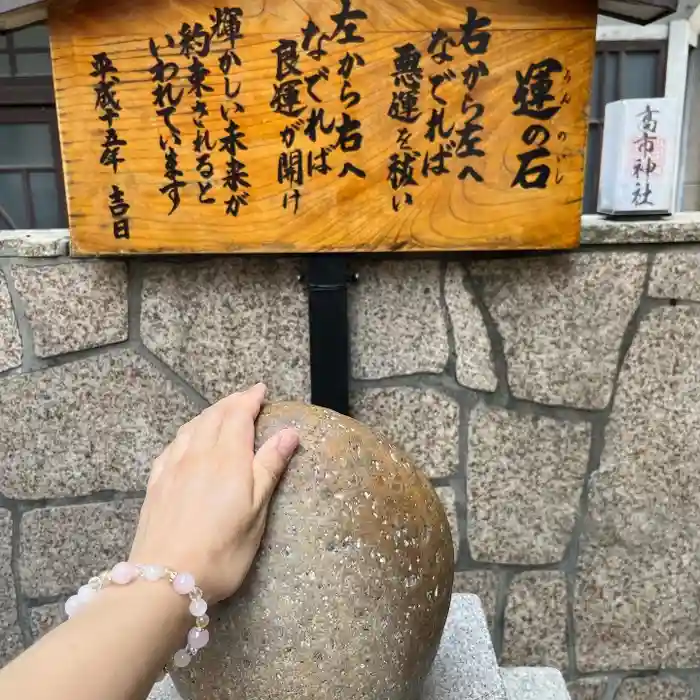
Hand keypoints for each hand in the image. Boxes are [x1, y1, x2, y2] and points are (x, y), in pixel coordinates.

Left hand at [129, 383, 298, 603]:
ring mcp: (173, 467)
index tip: (261, 389)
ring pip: (191, 427)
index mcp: (227, 457)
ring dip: (209, 413)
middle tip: (245, 397)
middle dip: (231, 402)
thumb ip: (269, 467)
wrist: (165, 579)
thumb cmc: (222, 549)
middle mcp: (198, 454)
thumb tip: (289, 432)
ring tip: (220, 412)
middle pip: (214, 416)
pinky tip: (187, 439)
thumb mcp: (256, 510)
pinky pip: (173, 444)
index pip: (238, 415)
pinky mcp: (156, 483)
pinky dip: (187, 432)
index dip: (250, 399)